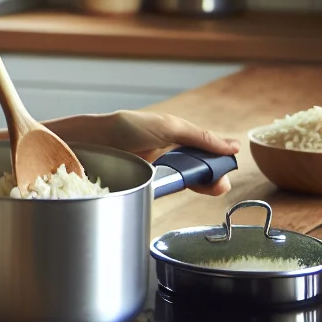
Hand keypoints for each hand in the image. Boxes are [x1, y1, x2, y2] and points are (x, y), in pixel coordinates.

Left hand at [53, 109, 240, 195]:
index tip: (221, 180)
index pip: (203, 158)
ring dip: (194, 188)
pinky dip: (172, 195)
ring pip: (183, 185)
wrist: (89, 141)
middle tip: (212, 187)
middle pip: (197, 174)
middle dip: (208, 181)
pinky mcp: (142, 187)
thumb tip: (232, 146)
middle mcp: (165, 157)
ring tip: (199, 188)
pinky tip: (176, 193)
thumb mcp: (167, 126)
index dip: (214, 170)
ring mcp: (154, 173)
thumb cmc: (125, 127)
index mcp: (173, 140)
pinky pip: (164, 195)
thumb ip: (199, 136)